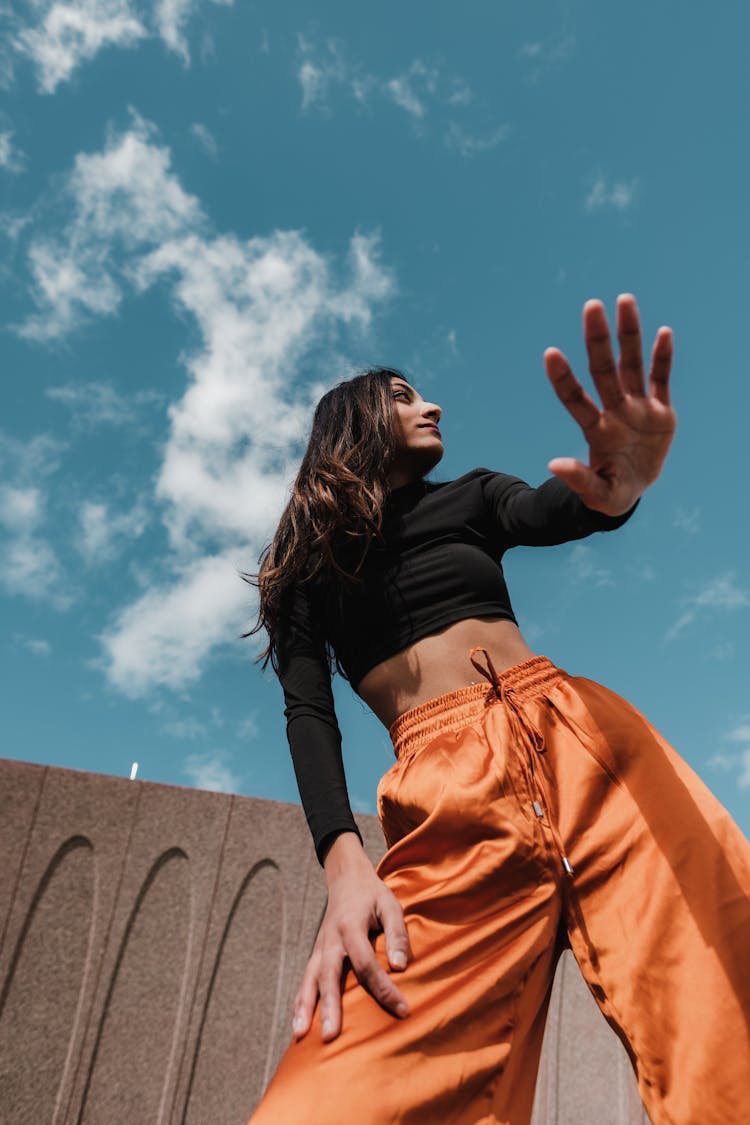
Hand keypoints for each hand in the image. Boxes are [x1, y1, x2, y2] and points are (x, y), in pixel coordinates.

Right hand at [291, 835, 411, 1042]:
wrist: (347, 880)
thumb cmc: (373, 895)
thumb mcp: (391, 905)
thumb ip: (397, 933)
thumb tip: (401, 966)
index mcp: (350, 926)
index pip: (366, 963)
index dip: (384, 988)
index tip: (402, 1010)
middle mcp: (331, 939)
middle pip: (329, 975)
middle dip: (330, 1006)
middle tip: (332, 1035)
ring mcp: (320, 948)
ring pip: (310, 979)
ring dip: (305, 1007)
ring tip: (301, 1035)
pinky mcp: (317, 954)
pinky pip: (306, 979)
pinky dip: (300, 1001)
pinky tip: (298, 1025)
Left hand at [544, 294, 675, 516]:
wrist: (632, 490)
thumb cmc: (609, 494)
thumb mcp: (597, 494)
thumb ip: (579, 479)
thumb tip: (553, 464)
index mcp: (596, 431)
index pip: (574, 398)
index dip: (563, 378)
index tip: (550, 353)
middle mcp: (614, 411)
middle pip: (603, 369)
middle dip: (597, 339)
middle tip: (591, 305)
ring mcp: (636, 408)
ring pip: (631, 364)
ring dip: (629, 334)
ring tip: (624, 300)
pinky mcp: (659, 410)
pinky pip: (661, 379)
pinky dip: (662, 358)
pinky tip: (663, 332)